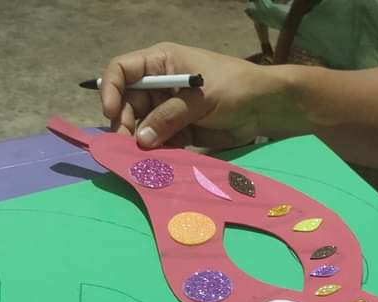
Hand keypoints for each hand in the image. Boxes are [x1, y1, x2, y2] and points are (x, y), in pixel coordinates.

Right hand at [100, 43, 291, 148]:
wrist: (266, 107)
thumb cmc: (235, 87)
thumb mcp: (200, 97)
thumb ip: (169, 116)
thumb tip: (141, 139)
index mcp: (161, 62)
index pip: (122, 70)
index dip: (111, 89)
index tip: (111, 113)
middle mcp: (160, 84)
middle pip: (127, 104)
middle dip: (124, 124)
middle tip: (128, 148)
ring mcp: (169, 109)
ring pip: (142, 127)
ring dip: (141, 143)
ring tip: (143, 159)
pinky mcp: (180, 131)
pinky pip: (161, 142)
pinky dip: (158, 153)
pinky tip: (159, 163)